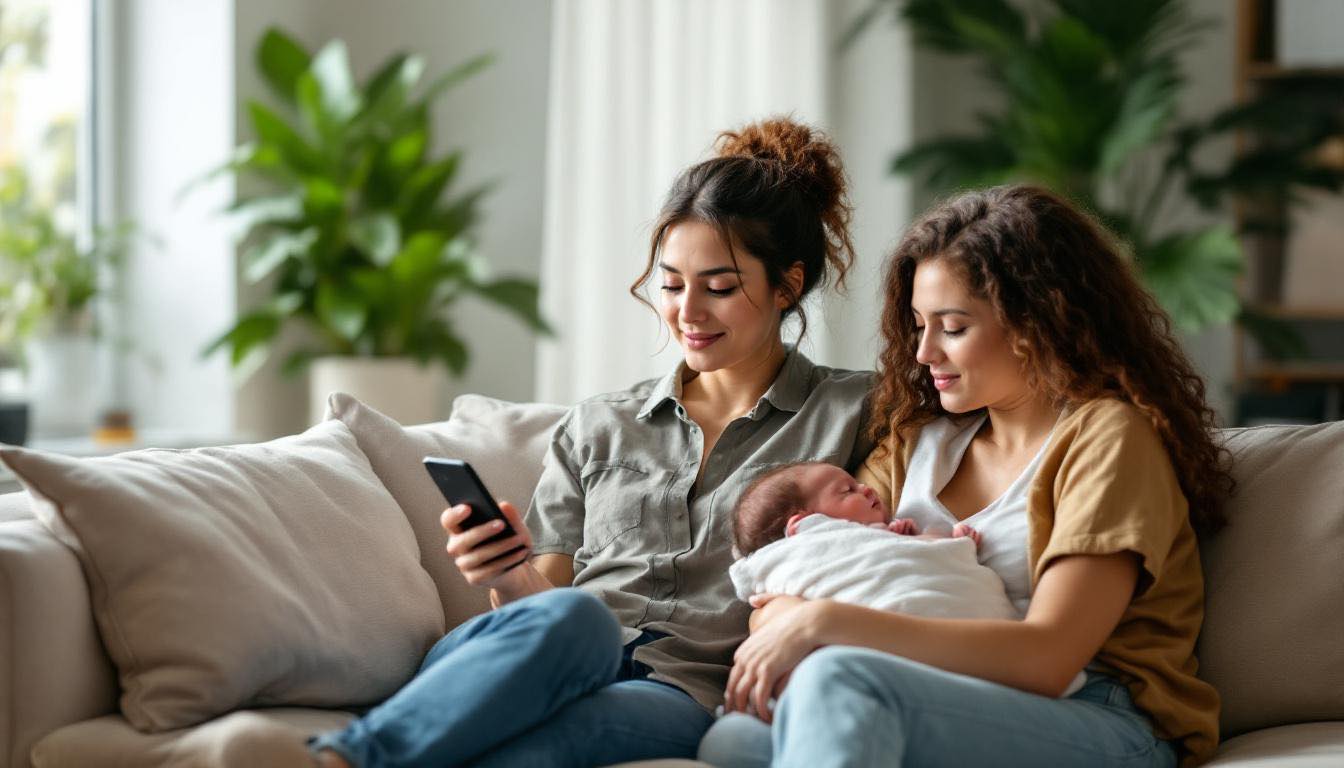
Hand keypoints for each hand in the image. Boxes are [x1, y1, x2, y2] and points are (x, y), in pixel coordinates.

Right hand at [442, 500, 533, 589]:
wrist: (513, 568)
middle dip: (481, 531)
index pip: (448, 520)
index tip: (468, 508)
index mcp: (459, 528)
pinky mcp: (475, 578)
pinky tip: (520, 553)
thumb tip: (503, 506)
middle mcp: (456, 547)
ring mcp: (464, 564)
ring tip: (518, 539)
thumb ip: (510, 515)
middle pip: (460, 541)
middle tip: (501, 523)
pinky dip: (506, 561)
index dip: (454, 514)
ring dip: (500, 547)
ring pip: (477, 557)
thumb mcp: (514, 526)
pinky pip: (488, 570)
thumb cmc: (508, 540)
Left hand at [727, 596, 825, 722]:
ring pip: (742, 696)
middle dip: (734, 705)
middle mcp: (746, 657)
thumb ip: (763, 601)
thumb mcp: (773, 609)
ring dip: (747, 712)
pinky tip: (768, 718)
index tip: (738, 702)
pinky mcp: (767, 672)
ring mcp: (755, 665)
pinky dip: (762, 711)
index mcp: (746, 648)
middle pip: (733, 687)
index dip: (735, 690)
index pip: (734, 674)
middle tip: (740, 719)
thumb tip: (753, 599)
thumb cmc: (797, 618)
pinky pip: (759, 698)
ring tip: (754, 723)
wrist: (808, 622)